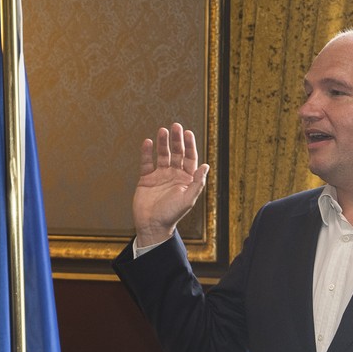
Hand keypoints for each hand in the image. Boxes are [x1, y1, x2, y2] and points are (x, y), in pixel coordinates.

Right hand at [132, 123, 209, 246]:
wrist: (151, 225)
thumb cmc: (172, 215)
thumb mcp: (188, 200)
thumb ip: (197, 182)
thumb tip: (205, 165)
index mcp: (186, 179)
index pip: (190, 158)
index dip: (190, 145)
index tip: (187, 133)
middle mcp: (174, 175)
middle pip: (177, 153)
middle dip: (176, 140)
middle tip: (175, 126)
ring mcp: (160, 176)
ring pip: (162, 155)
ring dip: (163, 143)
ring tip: (162, 131)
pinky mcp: (146, 179)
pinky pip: (147, 162)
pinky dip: (147, 153)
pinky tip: (148, 142)